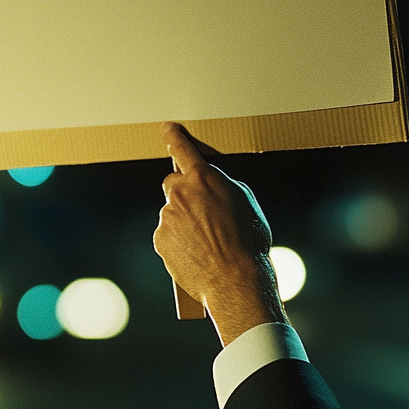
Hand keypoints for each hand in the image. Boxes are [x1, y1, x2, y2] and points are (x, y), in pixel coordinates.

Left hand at [154, 123, 285, 345]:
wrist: (235, 279)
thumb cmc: (248, 240)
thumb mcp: (246, 201)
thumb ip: (223, 185)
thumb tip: (211, 185)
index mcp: (203, 178)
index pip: (183, 149)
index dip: (175, 137)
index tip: (167, 129)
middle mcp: (180, 193)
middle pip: (173, 184)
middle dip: (184, 193)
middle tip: (203, 213)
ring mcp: (167, 216)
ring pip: (172, 212)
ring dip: (184, 221)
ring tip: (207, 241)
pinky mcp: (160, 239)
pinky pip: (167, 234)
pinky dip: (178, 241)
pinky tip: (196, 252)